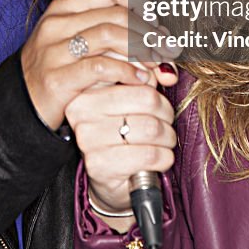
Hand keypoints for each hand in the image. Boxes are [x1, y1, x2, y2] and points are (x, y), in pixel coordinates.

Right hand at [20, 0, 176, 129]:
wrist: (19, 105)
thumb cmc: (56, 72)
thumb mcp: (78, 44)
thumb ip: (113, 35)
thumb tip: (161, 35)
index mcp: (63, 9)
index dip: (140, 0)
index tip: (157, 21)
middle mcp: (56, 24)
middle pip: (116, 14)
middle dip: (150, 31)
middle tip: (169, 47)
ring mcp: (54, 50)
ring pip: (109, 35)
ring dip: (142, 49)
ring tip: (159, 64)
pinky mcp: (57, 78)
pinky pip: (100, 67)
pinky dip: (126, 71)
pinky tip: (140, 80)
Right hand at [66, 81, 176, 227]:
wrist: (111, 178)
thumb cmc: (124, 134)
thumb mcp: (131, 101)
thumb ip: (146, 79)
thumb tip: (167, 71)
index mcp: (87, 87)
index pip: (131, 70)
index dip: (154, 83)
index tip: (157, 94)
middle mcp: (82, 110)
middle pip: (147, 98)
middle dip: (166, 114)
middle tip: (165, 122)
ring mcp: (88, 138)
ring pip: (151, 128)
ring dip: (167, 138)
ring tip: (163, 142)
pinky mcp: (100, 165)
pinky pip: (150, 154)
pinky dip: (164, 158)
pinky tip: (159, 159)